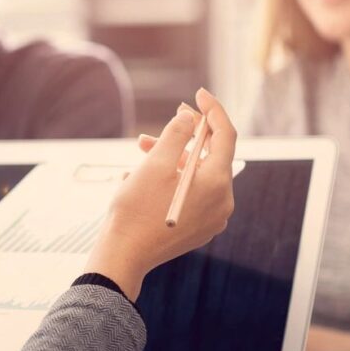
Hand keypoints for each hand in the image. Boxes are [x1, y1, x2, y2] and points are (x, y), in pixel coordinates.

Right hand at [85, 88, 235, 300]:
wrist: (124, 255)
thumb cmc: (137, 209)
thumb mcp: (156, 163)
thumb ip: (176, 133)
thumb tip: (190, 118)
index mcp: (217, 184)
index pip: (226, 136)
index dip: (213, 110)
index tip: (198, 94)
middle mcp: (222, 202)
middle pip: (211, 156)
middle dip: (188, 134)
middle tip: (173, 116)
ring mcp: (212, 218)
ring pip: (199, 174)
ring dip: (175, 156)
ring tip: (143, 148)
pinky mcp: (199, 228)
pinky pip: (193, 193)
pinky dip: (175, 177)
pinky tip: (146, 174)